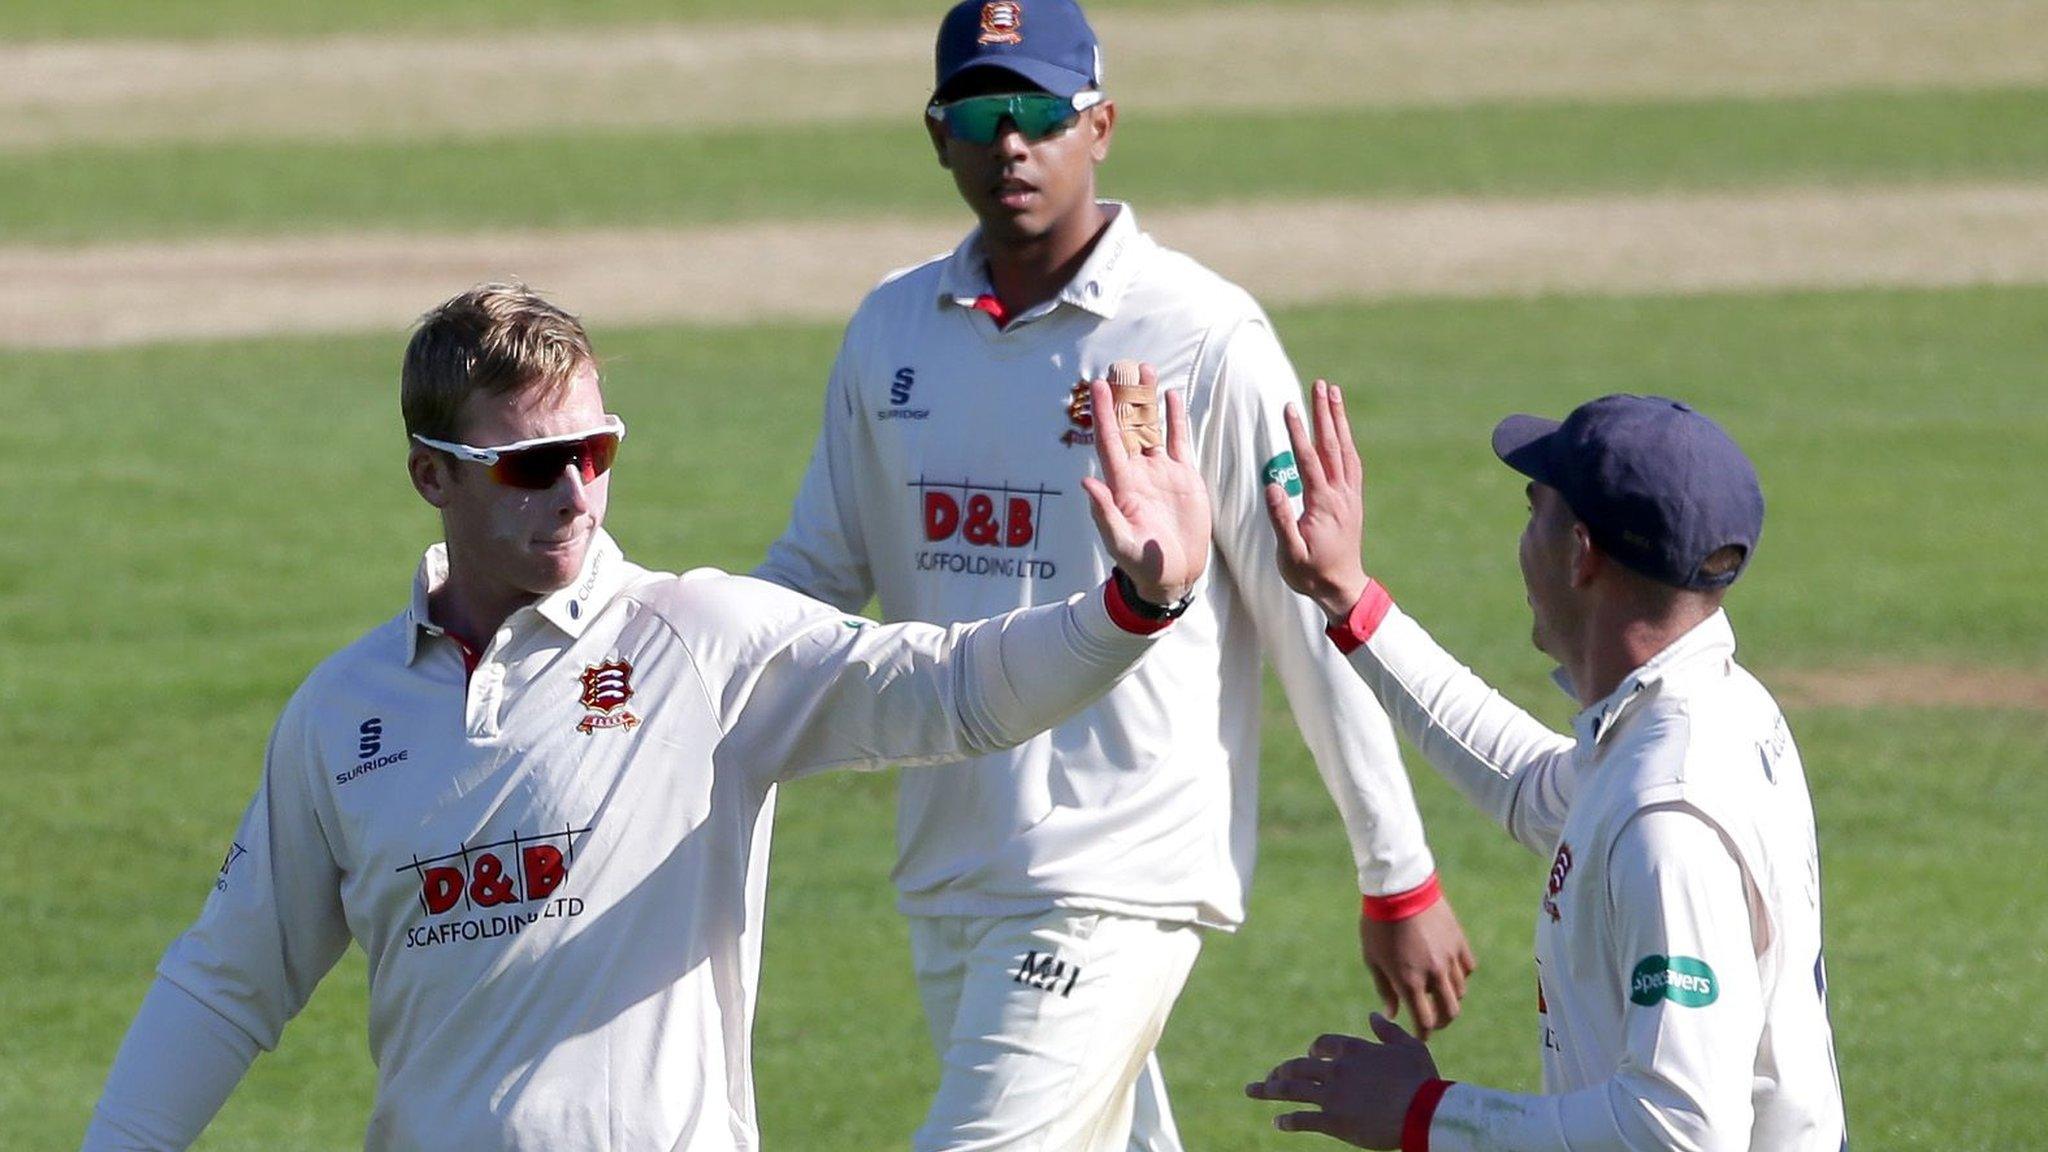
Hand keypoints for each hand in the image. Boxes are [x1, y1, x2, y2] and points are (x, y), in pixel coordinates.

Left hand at [1080, 368, 1210, 604]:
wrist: (1172, 576)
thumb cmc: (1140, 564)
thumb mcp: (1120, 542)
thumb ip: (1104, 513)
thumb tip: (1085, 482)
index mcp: (1122, 485)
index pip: (1110, 441)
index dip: (1104, 414)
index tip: (1099, 387)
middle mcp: (1139, 472)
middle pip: (1129, 426)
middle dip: (1126, 398)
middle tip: (1122, 366)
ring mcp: (1161, 473)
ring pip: (1152, 428)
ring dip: (1148, 401)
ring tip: (1145, 370)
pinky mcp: (1184, 477)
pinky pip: (1178, 441)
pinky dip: (1175, 419)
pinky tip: (1172, 396)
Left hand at [1246, 1015, 1440, 1148]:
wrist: (1423, 1112)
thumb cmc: (1422, 1080)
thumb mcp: (1409, 1048)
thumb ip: (1388, 1032)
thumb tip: (1373, 1015)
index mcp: (1353, 1050)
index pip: (1322, 1044)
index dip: (1313, 1049)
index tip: (1310, 1054)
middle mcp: (1337, 1069)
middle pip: (1297, 1066)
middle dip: (1281, 1071)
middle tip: (1270, 1077)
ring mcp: (1331, 1095)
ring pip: (1290, 1090)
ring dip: (1268, 1090)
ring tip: (1254, 1091)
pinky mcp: (1332, 1121)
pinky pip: (1301, 1119)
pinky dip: (1286, 1121)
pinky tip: (1277, 1123)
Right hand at [1265, 379, 1370, 622]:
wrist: (1342, 588)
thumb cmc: (1310, 573)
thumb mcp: (1289, 553)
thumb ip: (1281, 520)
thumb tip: (1272, 486)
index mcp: (1322, 504)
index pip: (1309, 461)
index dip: (1298, 433)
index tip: (1290, 407)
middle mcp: (1340, 495)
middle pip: (1333, 446)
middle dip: (1325, 413)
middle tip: (1321, 384)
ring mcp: (1349, 496)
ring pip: (1345, 450)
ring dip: (1338, 421)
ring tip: (1333, 394)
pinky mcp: (1352, 500)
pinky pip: (1352, 462)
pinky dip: (1346, 441)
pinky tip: (1341, 430)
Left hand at [1360, 898, 1476, 1039]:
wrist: (1399, 889)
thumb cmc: (1378, 925)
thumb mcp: (1373, 959)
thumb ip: (1385, 989)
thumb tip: (1391, 1014)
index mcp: (1410, 981)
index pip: (1424, 1020)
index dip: (1423, 1034)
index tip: (1419, 1037)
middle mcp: (1434, 974)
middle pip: (1449, 1012)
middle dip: (1441, 1022)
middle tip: (1433, 1021)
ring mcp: (1449, 957)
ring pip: (1460, 991)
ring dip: (1450, 999)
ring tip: (1438, 996)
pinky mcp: (1459, 941)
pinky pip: (1468, 968)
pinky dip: (1460, 975)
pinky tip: (1449, 972)